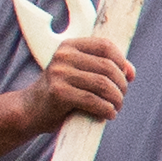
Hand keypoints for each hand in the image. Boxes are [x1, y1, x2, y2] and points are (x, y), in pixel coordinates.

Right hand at [19, 33, 133, 131]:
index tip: (127, 78)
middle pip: (108, 67)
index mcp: (70, 46)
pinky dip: (107, 109)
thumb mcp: (80, 74)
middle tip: (120, 98)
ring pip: (103, 84)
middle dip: (121, 85)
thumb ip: (104, 69)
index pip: (106, 46)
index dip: (122, 62)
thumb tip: (131, 72)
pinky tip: (108, 114)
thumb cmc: (62, 93)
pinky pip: (93, 100)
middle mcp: (63, 56)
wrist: (30, 110)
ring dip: (116, 99)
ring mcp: (59, 73)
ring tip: (116, 107)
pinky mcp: (58, 92)